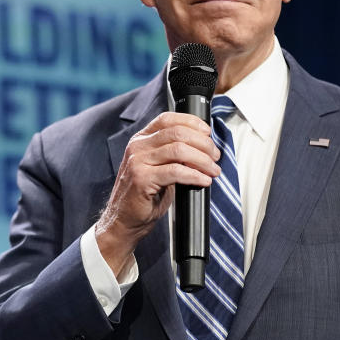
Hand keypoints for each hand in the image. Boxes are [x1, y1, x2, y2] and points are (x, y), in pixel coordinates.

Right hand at [94, 112, 220, 275]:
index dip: (192, 122)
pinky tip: (203, 181)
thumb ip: (174, 154)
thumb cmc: (144, 195)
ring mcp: (138, 162)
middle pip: (177, 133)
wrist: (123, 220)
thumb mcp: (158, 167)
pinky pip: (176, 172)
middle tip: (215, 156)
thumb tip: (204, 148)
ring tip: (213, 170)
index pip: (168, 119)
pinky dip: (195, 175)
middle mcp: (137, 147)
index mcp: (141, 140)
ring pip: (179, 150)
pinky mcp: (142, 179)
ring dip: (202, 160)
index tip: (208, 133)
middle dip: (203, 144)